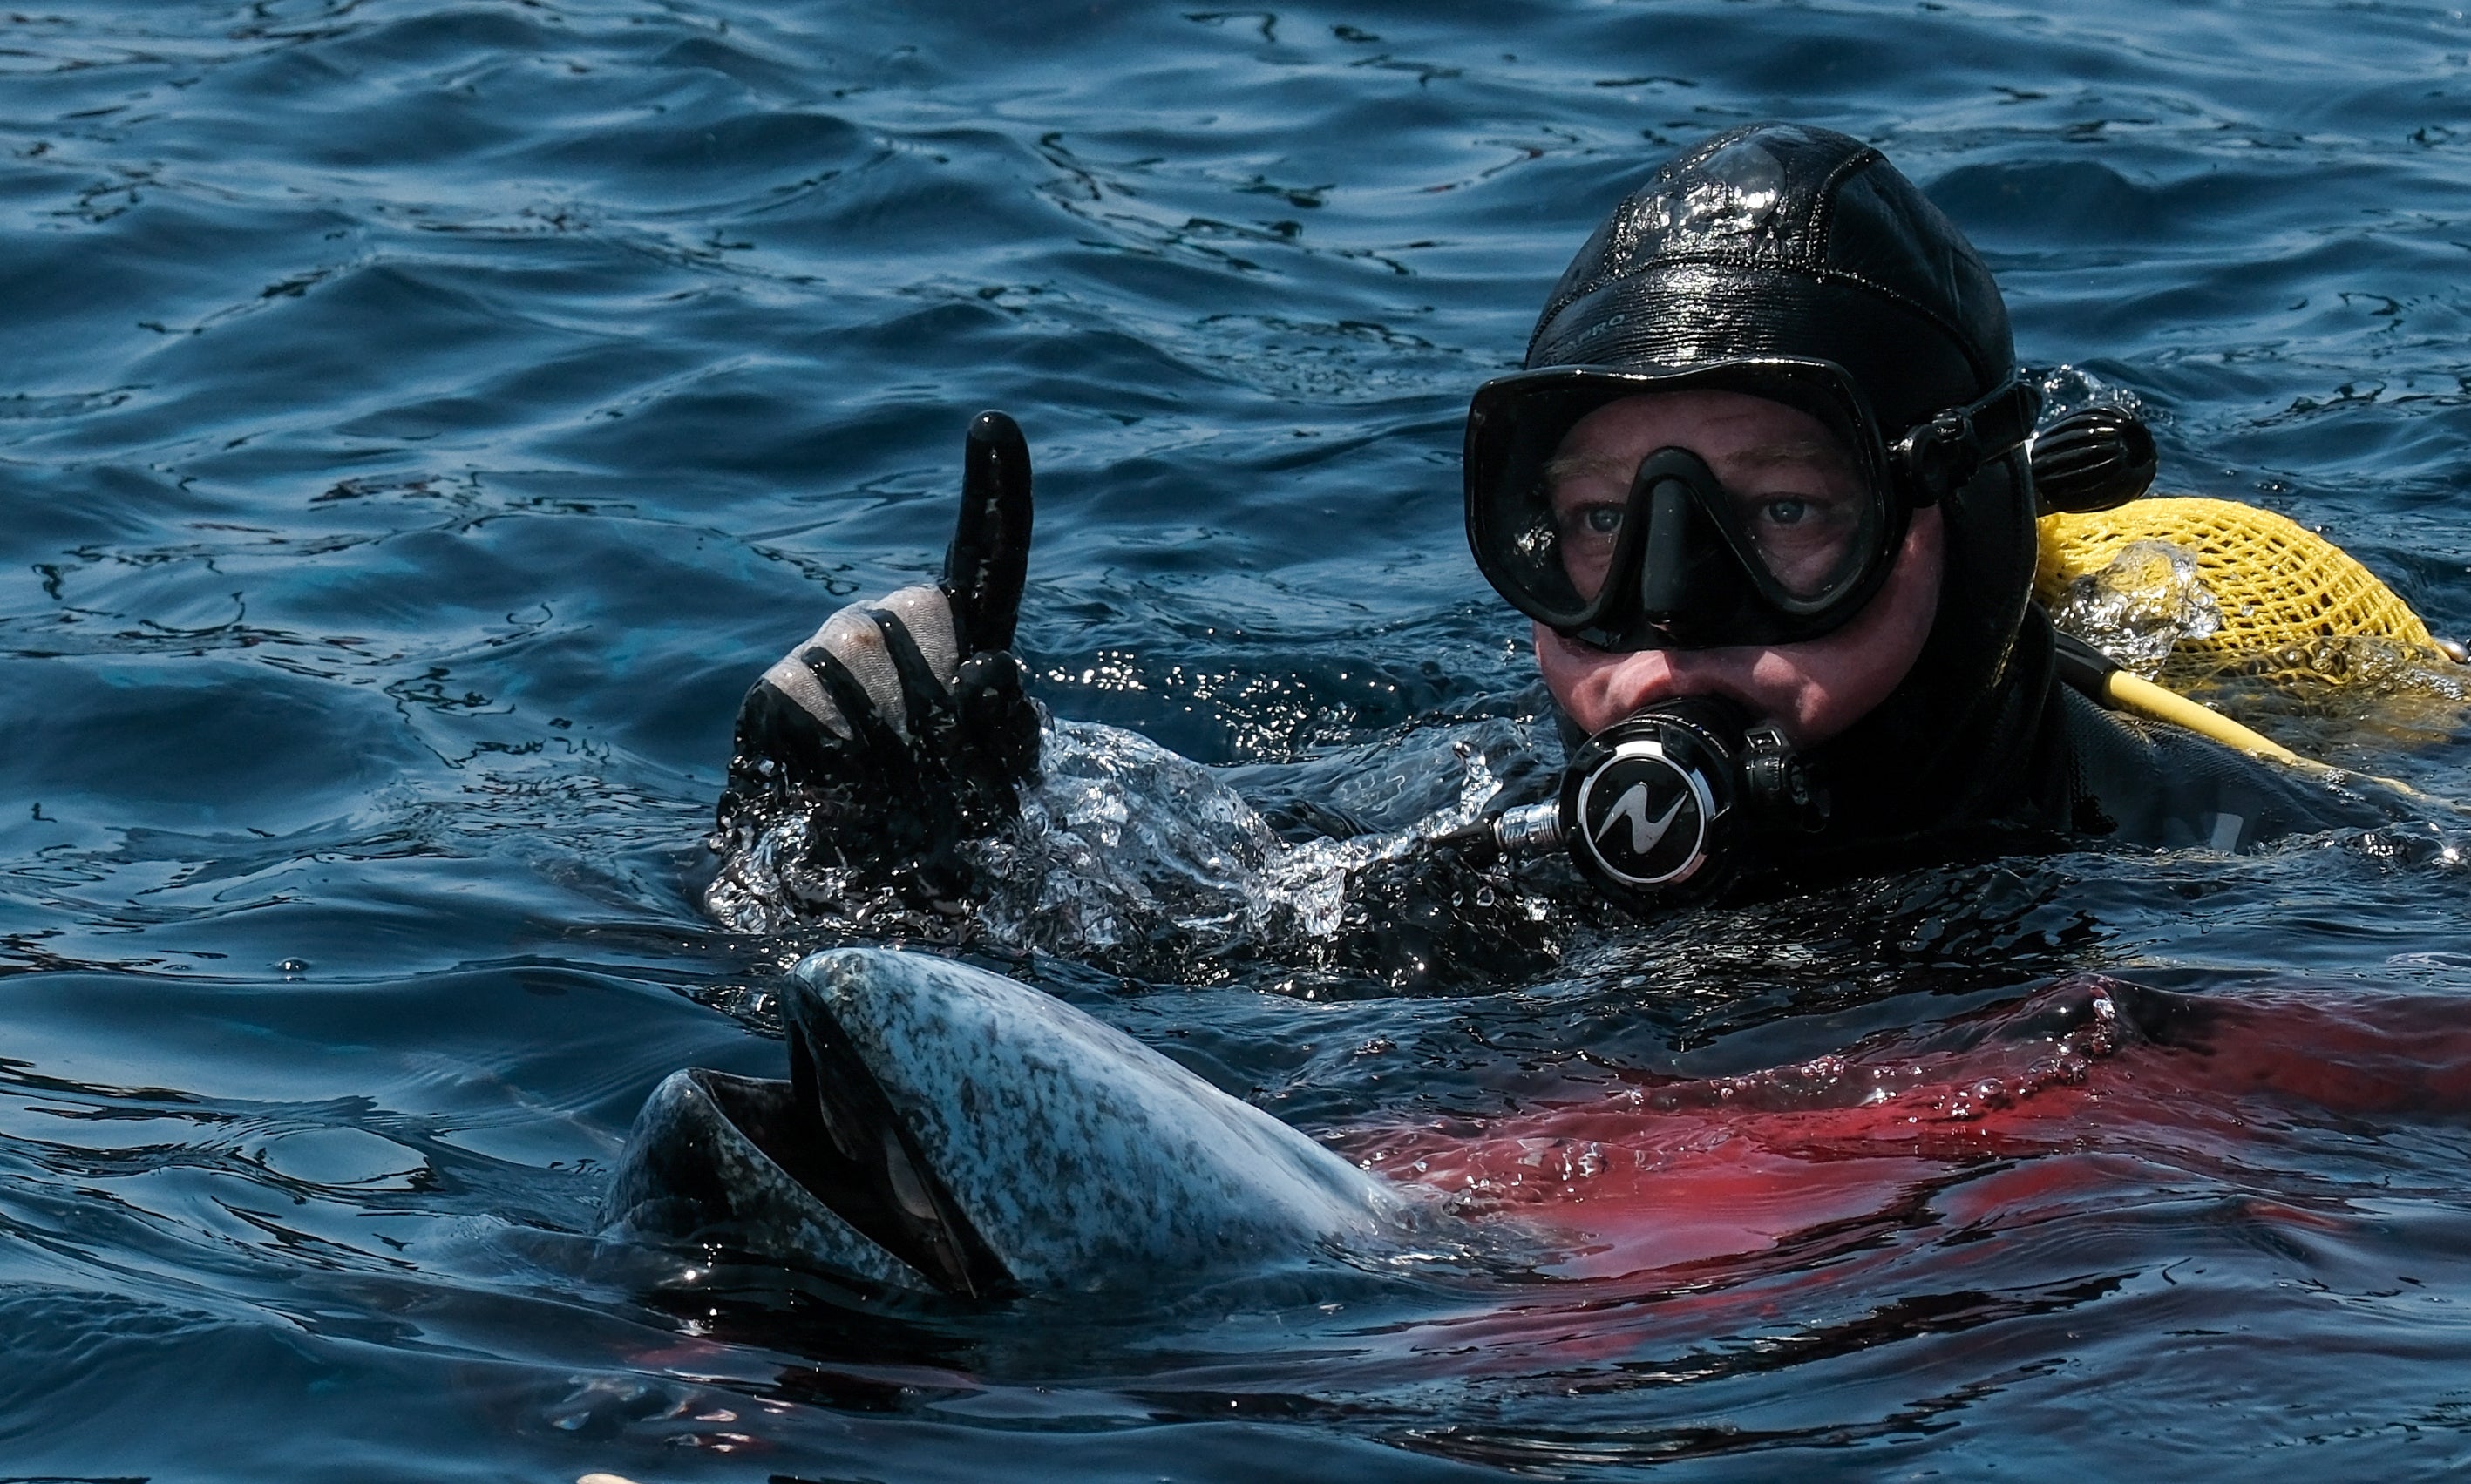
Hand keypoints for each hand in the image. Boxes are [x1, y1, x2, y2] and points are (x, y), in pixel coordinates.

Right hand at [722, 411, 1040, 891]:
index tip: (994, 422)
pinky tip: (832, 791)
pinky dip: (823, 754)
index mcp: (964, 639)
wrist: (863, 906)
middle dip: (940, 687)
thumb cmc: (949, 844)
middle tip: (937, 767)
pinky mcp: (769, 699)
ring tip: (886, 790)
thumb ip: (1009, 731)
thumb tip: (990, 665)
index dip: (995, 491)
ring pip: (857, 655)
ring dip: (884, 734)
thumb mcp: (1003, 793)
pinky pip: (799, 700)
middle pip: (920, 612)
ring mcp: (825, 656)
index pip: (989, 557)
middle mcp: (889, 628)